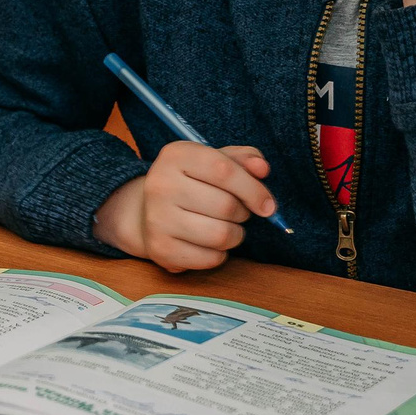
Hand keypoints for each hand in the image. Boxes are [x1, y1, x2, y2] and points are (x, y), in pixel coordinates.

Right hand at [93, 142, 277, 272]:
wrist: (147, 212)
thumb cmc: (192, 183)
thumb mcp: (214, 161)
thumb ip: (243, 160)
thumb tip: (262, 169)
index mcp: (176, 155)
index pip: (224, 170)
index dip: (254, 189)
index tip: (268, 205)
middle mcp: (160, 184)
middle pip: (226, 206)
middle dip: (242, 213)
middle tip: (237, 212)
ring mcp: (157, 218)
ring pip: (220, 235)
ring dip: (235, 235)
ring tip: (227, 228)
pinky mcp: (160, 249)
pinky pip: (210, 258)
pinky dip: (220, 254)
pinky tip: (210, 244)